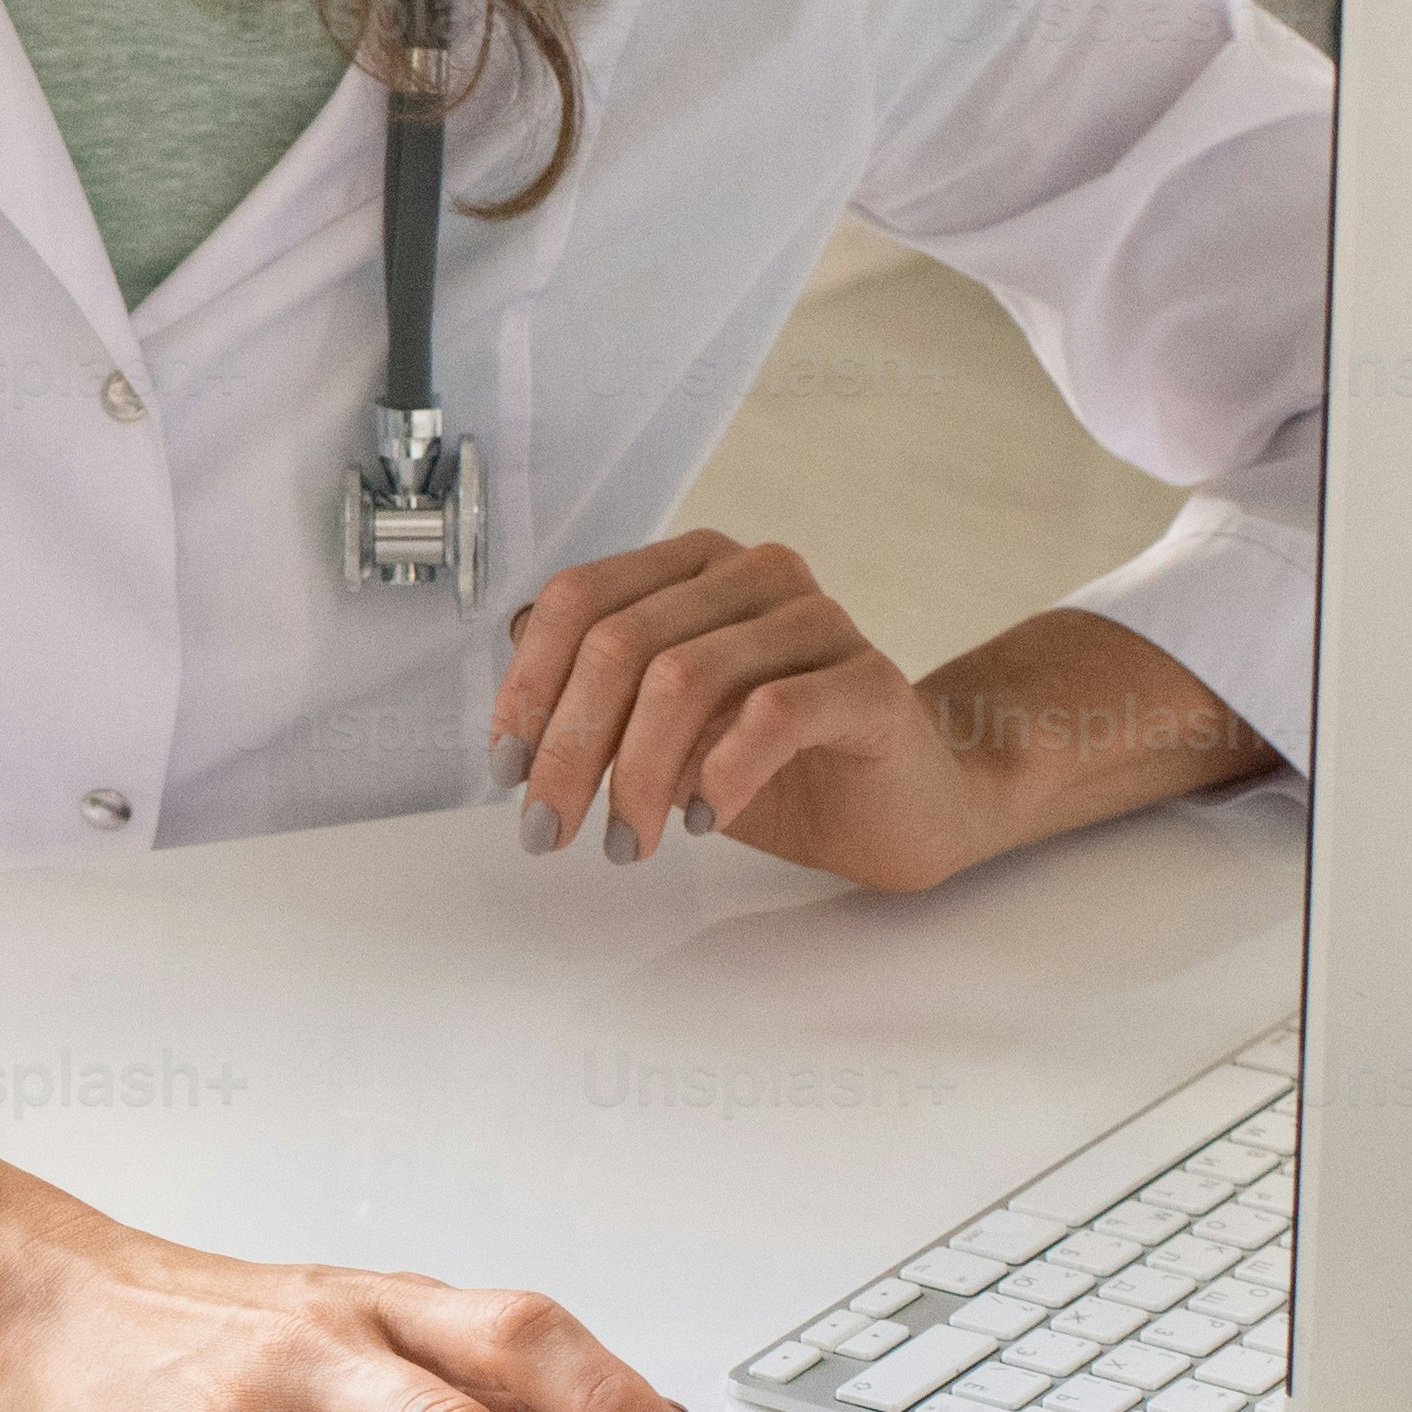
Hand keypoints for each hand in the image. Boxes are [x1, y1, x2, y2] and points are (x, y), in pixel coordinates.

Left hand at [492, 531, 982, 890]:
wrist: (902, 804)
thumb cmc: (781, 766)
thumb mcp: (664, 731)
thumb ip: (599, 696)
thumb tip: (513, 683)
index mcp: (693, 570)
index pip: (579, 599)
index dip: (528, 684)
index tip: (508, 765)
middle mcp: (752, 576)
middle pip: (620, 642)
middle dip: (569, 748)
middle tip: (549, 828)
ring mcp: (816, 621)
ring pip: (683, 676)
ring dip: (636, 774)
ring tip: (624, 841)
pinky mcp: (867, 681)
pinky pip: (771, 714)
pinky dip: (717, 774)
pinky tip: (700, 820)